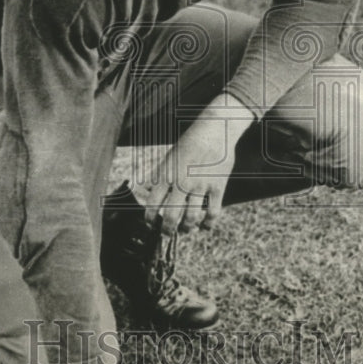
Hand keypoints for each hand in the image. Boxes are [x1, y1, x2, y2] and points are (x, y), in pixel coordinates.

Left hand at [142, 93, 254, 233]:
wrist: (214, 130)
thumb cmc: (190, 143)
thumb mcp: (169, 156)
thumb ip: (159, 174)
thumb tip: (144, 189)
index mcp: (167, 174)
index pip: (153, 203)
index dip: (150, 219)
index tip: (151, 225)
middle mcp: (181, 181)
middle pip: (171, 216)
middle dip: (167, 230)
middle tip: (167, 234)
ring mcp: (200, 185)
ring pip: (191, 218)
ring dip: (187, 228)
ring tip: (186, 230)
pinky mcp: (217, 187)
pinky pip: (212, 213)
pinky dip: (208, 224)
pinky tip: (205, 227)